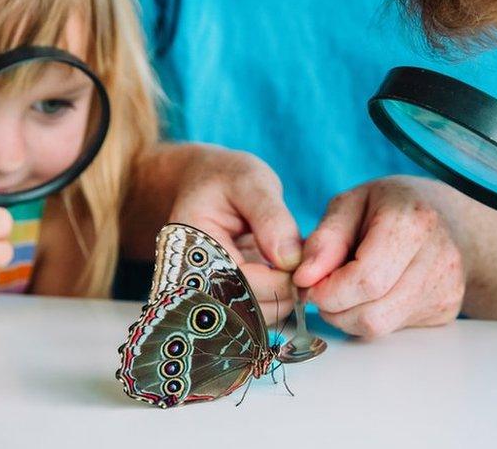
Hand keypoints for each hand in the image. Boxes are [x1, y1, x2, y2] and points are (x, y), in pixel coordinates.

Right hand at [166, 146, 299, 323]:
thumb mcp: (250, 181)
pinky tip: (284, 270)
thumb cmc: (225, 178)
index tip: (306, 260)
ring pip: (252, 318)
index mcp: (190, 248)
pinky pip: (253, 312)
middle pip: (244, 310)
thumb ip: (271, 217)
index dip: (280, 280)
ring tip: (293, 262)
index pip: (239, 285)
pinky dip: (277, 297)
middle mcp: (189, 280)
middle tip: (306, 262)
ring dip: (283, 297)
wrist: (204, 185)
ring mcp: (204, 294)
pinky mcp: (221, 299)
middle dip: (284, 291)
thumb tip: (290, 260)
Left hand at [293, 176, 464, 337]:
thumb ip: (326, 239)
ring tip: (344, 291)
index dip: (328, 290)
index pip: (365, 279)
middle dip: (334, 308)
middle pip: (372, 312)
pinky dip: (371, 316)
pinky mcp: (446, 310)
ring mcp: (445, 288)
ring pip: (380, 327)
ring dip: (348, 317)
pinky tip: (373, 293)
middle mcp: (438, 258)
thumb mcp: (351, 204)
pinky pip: (394, 329)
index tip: (310, 283)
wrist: (448, 216)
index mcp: (413, 222)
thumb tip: (304, 278)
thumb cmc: (393, 206)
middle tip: (322, 290)